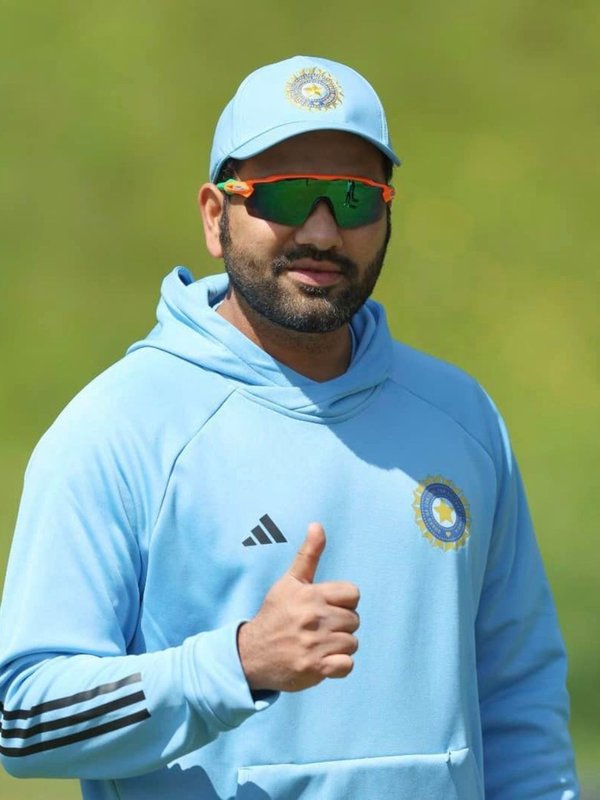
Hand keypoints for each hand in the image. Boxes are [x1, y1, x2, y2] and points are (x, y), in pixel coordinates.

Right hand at [237, 522, 359, 692]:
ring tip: (319, 644)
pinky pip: (347, 665)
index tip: (326, 607)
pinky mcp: (315, 668)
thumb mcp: (289, 582)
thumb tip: (318, 525)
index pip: (353, 594)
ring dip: (339, 646)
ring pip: (352, 643)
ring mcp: (315, 644)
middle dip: (341, 624)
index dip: (343, 602)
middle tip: (319, 629)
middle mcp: (313, 618)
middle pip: (354, 620)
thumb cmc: (275, 614)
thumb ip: (308, 554)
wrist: (251, 654)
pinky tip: (323, 660)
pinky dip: (338, 665)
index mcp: (310, 595)